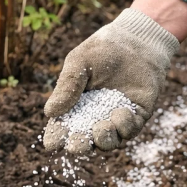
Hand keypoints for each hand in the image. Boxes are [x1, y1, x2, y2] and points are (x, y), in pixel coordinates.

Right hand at [44, 7, 181, 153]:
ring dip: (103, 140)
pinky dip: (124, 126)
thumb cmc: (103, 50)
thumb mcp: (79, 64)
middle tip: (76, 144)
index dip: (56, 137)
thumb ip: (67, 86)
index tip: (53, 142)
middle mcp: (93, 118)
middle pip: (84, 142)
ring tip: (102, 127)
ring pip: (108, 142)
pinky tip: (120, 111)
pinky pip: (130, 131)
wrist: (136, 41)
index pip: (61, 128)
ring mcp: (115, 120)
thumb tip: (50, 113)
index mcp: (73, 107)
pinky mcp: (136, 116)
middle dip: (79, 146)